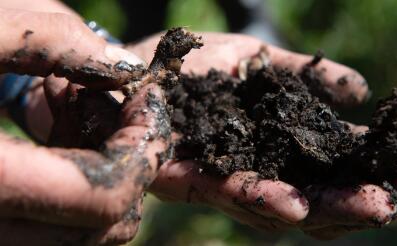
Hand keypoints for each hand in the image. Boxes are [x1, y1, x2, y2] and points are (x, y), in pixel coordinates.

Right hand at [0, 9, 167, 244]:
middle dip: (131, 164)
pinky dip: (73, 192)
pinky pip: (49, 232)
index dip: (144, 148)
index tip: (146, 98)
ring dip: (106, 179)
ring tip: (80, 118)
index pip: (101, 198)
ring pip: (79, 239)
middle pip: (101, 230)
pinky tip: (52, 142)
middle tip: (119, 107)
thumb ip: (44, 36)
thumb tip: (121, 64)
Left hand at [128, 32, 396, 238]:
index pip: (344, 171)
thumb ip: (309, 76)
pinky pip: (230, 195)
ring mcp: (232, 182)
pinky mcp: (192, 181)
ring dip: (330, 209)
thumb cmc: (196, 66)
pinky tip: (294, 204)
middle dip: (370, 199)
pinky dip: (263, 199)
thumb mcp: (262, 62)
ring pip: (287, 209)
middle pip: (324, 201)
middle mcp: (267, 172)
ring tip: (375, 205)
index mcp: (286, 148)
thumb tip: (363, 91)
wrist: (133, 68)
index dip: (384, 174)